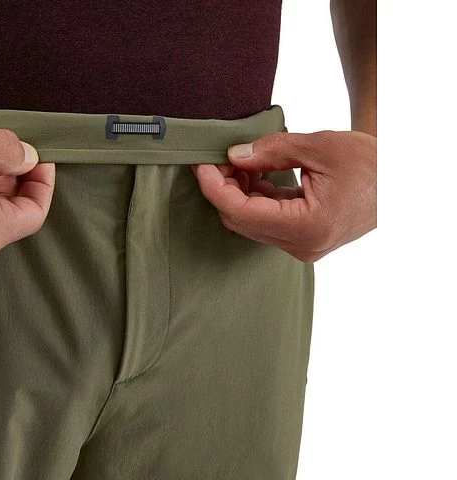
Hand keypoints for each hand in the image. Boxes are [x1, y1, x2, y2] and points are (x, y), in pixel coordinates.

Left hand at [193, 130, 375, 261]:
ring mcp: (301, 246)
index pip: (240, 212)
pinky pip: (264, 222)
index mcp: (307, 226)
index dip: (214, 187)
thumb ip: (271, 151)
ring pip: (249, 223)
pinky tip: (254, 174)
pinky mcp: (301, 240)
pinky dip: (254, 198)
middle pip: (240, 221)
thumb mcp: (319, 147)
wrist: (398, 182)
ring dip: (238, 193)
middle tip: (219, 157)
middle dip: (223, 188)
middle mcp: (301, 245)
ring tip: (240, 161)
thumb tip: (234, 154)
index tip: (202, 164)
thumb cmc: (368, 163)